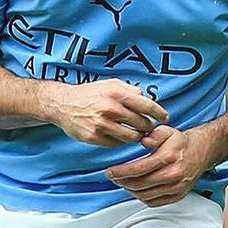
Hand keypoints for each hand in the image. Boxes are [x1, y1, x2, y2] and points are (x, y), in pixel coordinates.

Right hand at [44, 79, 167, 146]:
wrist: (63, 104)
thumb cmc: (89, 93)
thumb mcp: (110, 84)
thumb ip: (130, 90)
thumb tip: (146, 99)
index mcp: (116, 93)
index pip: (147, 106)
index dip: (159, 114)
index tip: (165, 118)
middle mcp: (110, 108)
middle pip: (142, 124)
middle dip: (148, 126)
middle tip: (148, 127)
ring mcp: (102, 124)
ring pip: (132, 137)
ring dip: (137, 136)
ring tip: (136, 132)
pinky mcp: (94, 137)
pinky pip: (117, 144)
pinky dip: (122, 140)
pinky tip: (119, 135)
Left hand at [105, 124, 216, 206]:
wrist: (202, 152)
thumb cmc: (181, 142)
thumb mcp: (166, 131)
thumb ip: (152, 134)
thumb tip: (142, 140)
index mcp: (168, 158)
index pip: (138, 169)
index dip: (121, 172)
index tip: (110, 172)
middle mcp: (173, 175)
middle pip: (139, 184)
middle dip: (122, 182)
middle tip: (113, 177)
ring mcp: (176, 187)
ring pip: (145, 195)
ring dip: (130, 190)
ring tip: (123, 182)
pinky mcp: (178, 195)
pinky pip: (155, 202)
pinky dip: (142, 198)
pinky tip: (136, 189)